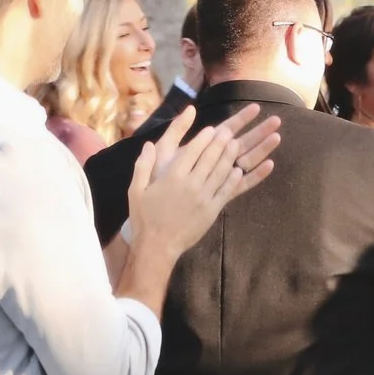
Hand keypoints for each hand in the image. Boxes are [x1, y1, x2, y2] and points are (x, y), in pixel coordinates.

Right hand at [128, 107, 280, 257]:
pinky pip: (226, 191)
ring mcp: (204, 197)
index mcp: (172, 177)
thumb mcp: (135, 190)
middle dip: (220, 143)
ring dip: (230, 156)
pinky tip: (238, 169)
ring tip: (237, 144)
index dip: (203, 139)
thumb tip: (148, 145)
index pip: (192, 152)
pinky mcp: (212, 210)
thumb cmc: (144, 217)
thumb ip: (143, 165)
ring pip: (221, 172)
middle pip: (210, 158)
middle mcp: (190, 184)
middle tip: (229, 132)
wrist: (158, 245)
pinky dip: (233, 178)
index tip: (211, 129)